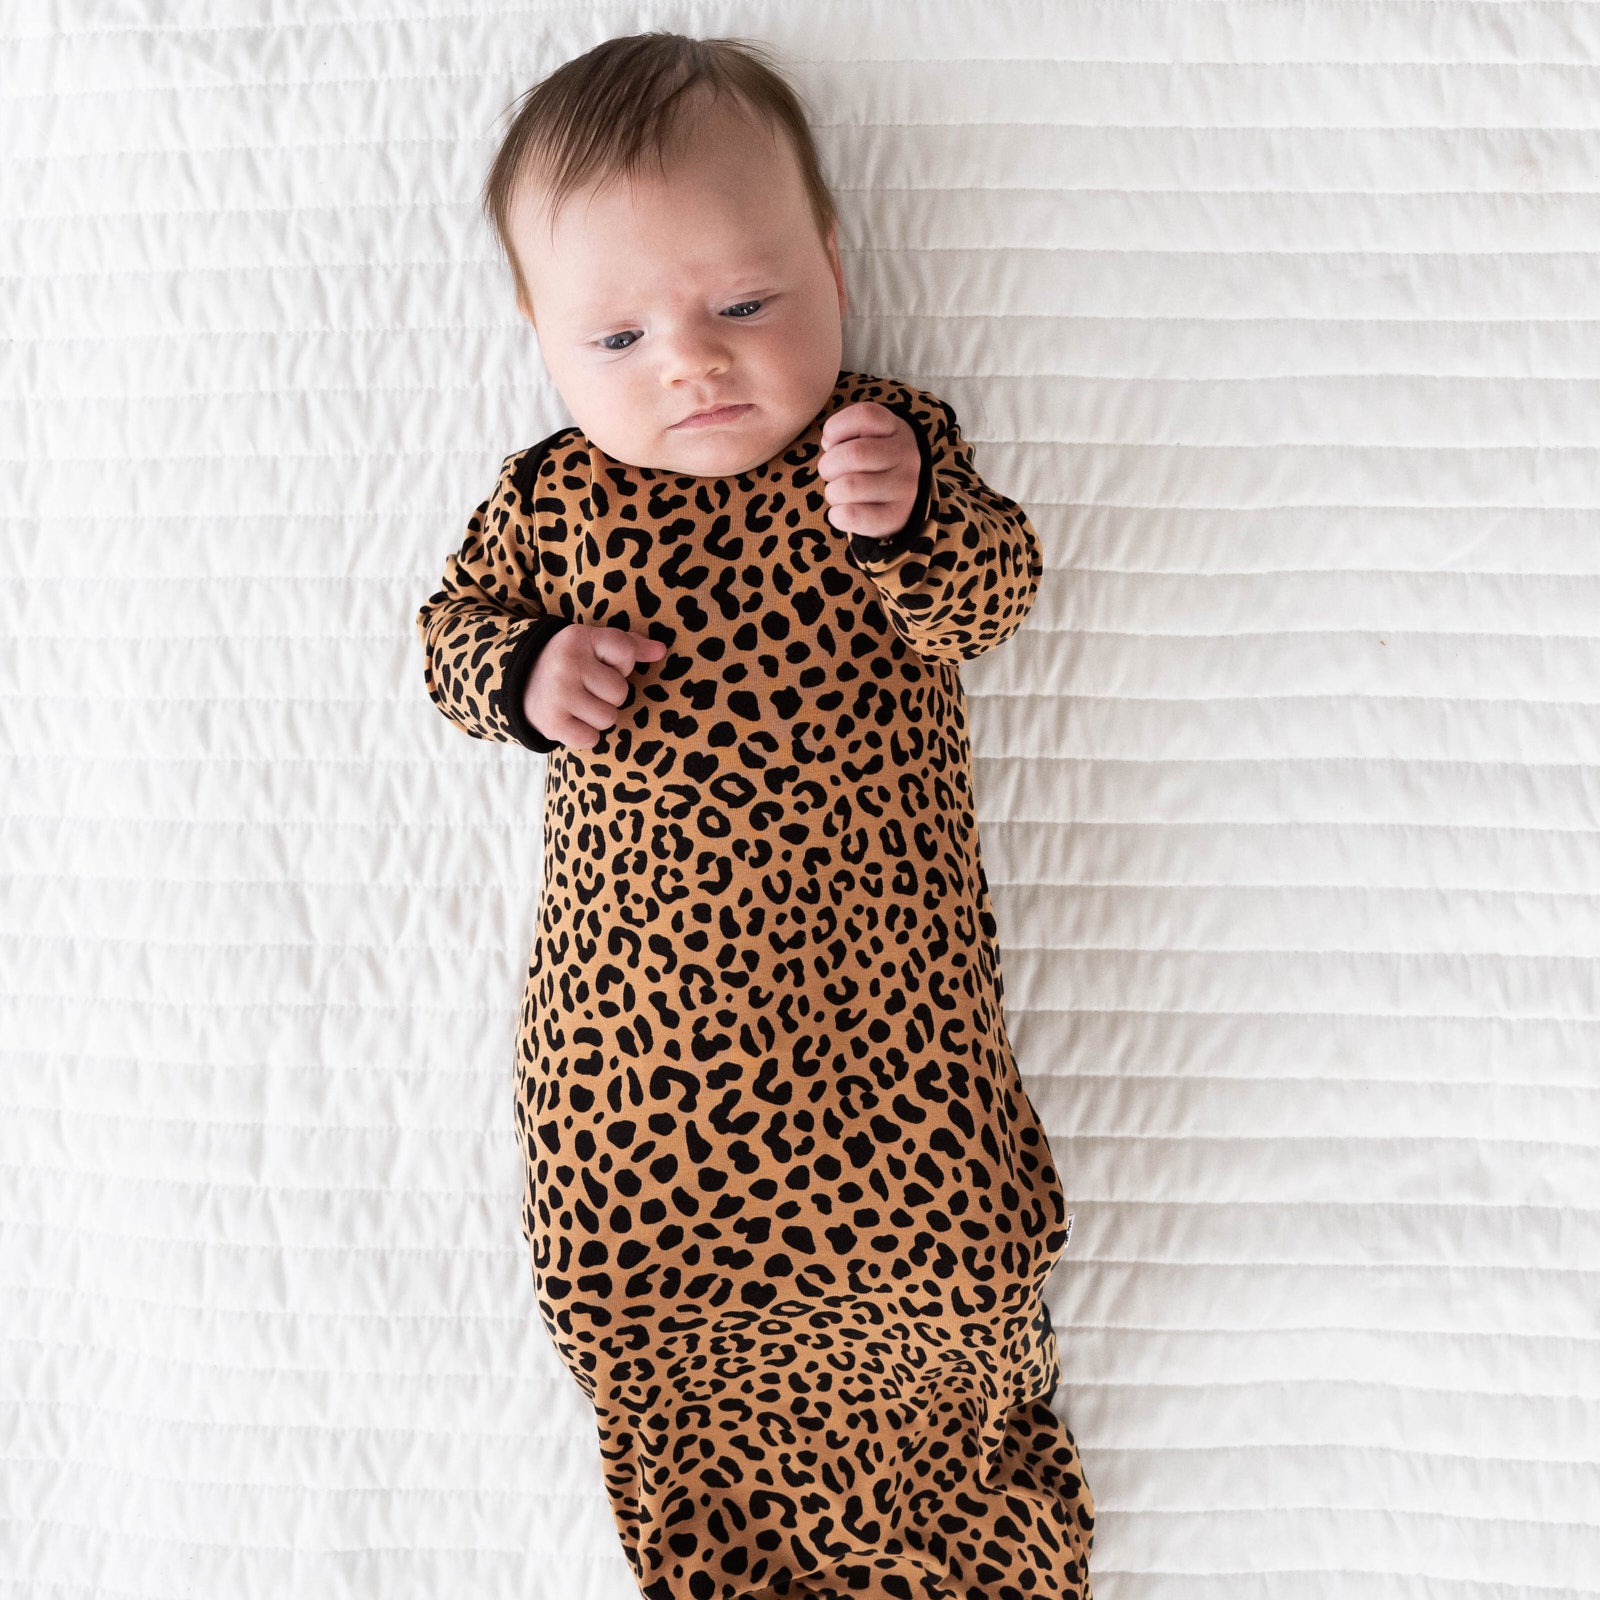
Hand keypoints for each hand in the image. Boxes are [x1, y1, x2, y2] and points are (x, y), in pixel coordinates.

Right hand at [524, 624, 667, 751]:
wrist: (516, 683)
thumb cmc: (568, 662)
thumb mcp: (592, 644)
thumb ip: (629, 645)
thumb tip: (661, 650)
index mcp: (579, 638)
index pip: (626, 652)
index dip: (621, 663)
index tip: (600, 663)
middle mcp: (567, 663)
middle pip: (621, 692)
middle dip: (609, 694)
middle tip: (586, 687)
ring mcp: (559, 695)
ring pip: (609, 718)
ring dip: (598, 716)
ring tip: (578, 704)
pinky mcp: (552, 723)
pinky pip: (591, 739)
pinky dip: (584, 735)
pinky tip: (570, 720)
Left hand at [816, 401, 919, 540]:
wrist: (904, 498)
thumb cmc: (874, 462)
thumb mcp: (867, 437)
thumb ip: (845, 432)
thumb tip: (829, 444)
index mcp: (895, 429)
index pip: (864, 415)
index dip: (836, 428)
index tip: (833, 442)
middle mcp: (906, 456)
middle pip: (854, 454)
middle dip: (828, 466)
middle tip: (830, 474)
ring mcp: (905, 488)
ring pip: (850, 486)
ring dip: (832, 492)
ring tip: (839, 493)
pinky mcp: (896, 517)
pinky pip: (852, 515)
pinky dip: (836, 515)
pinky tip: (841, 511)